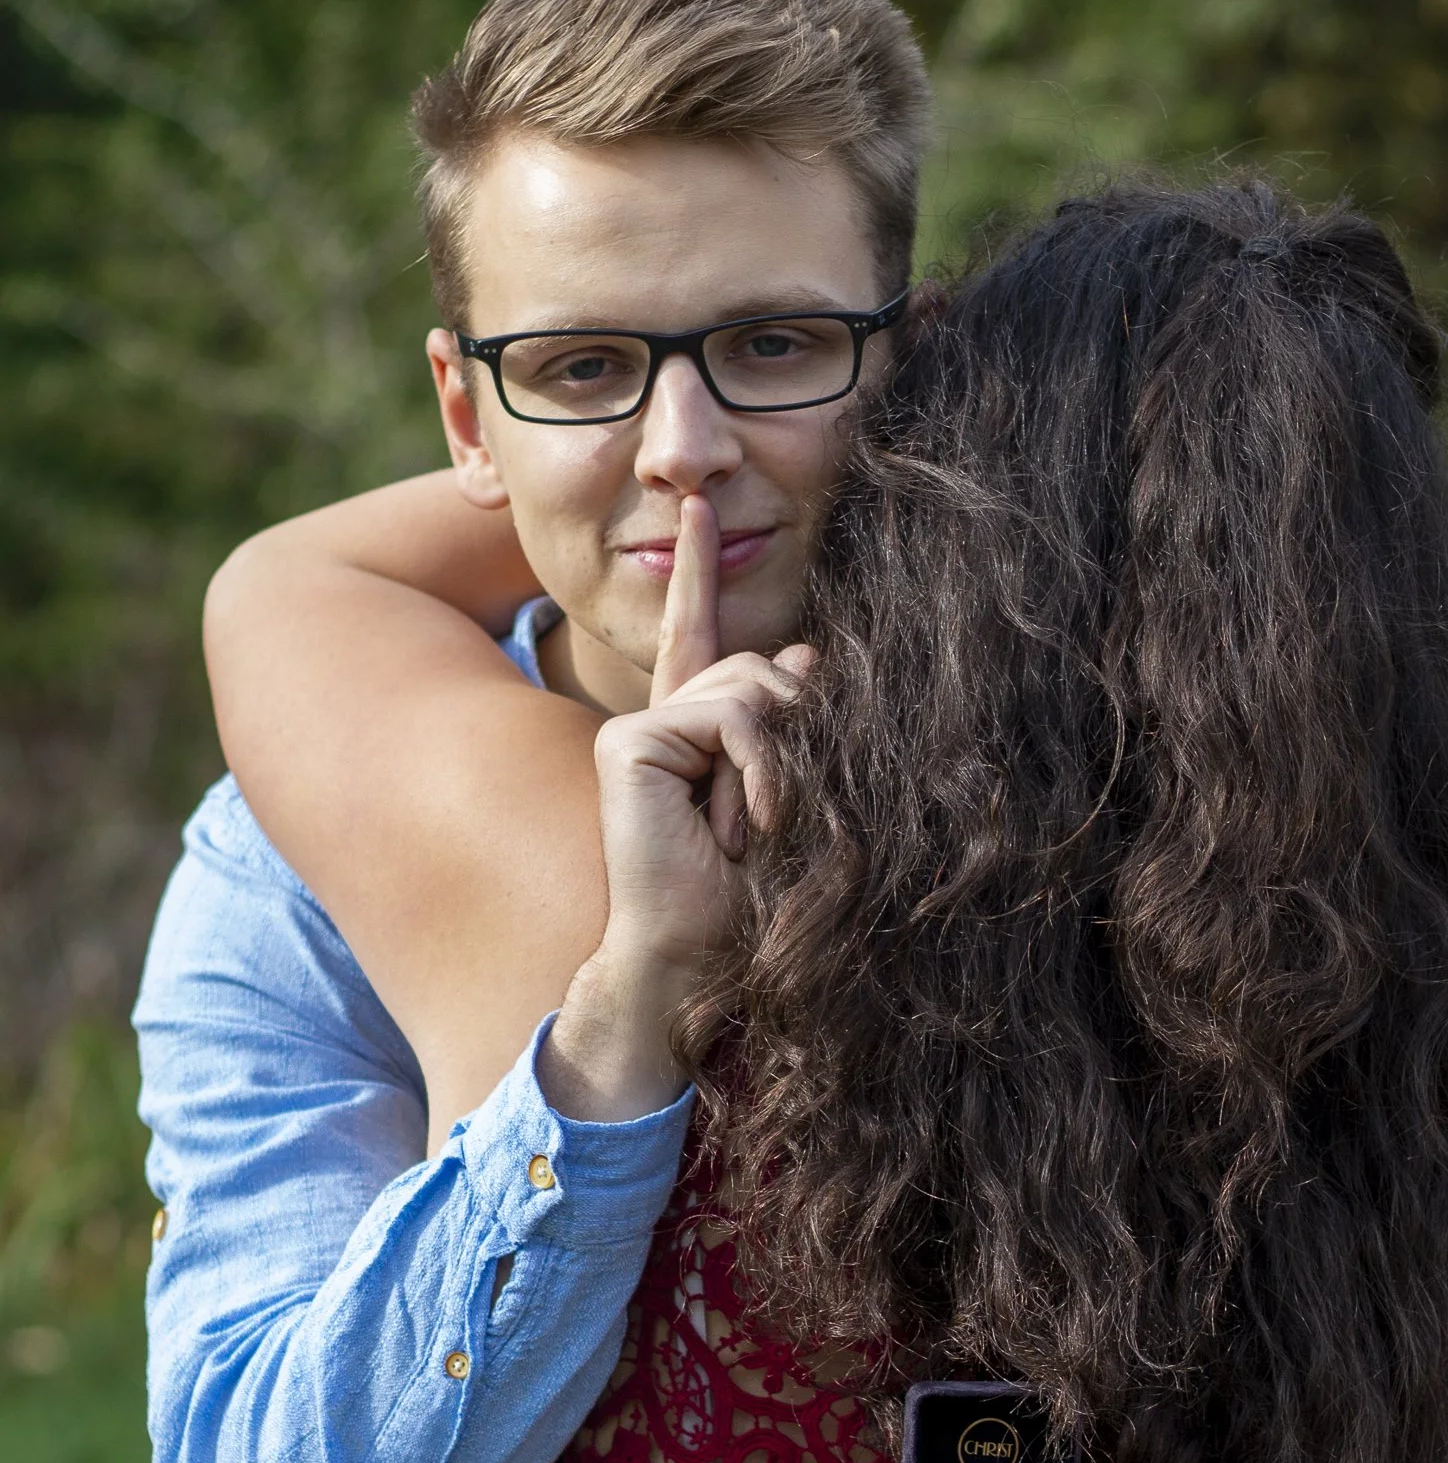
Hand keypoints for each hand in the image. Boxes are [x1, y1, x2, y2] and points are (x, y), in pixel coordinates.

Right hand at [540, 494, 808, 1120]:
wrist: (700, 956)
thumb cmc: (749, 898)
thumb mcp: (794, 800)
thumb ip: (793, 725)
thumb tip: (801, 652)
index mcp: (695, 732)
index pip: (698, 635)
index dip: (696, 570)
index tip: (695, 506)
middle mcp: (662, 720)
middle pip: (761, 667)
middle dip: (797, 733)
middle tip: (779, 814)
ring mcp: (641, 728)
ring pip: (752, 685)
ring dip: (781, 762)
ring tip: (761, 827)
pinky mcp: (630, 742)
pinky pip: (730, 714)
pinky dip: (760, 768)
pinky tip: (745, 822)